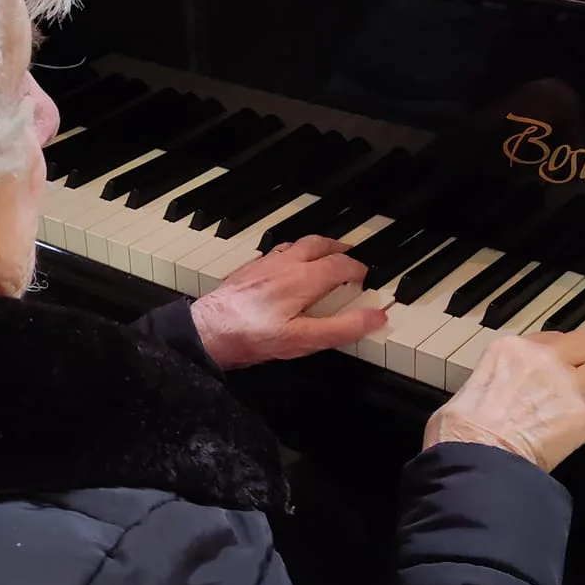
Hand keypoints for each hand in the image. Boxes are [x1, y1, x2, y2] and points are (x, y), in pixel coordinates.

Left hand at [190, 236, 388, 369]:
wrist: (209, 332)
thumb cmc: (254, 337)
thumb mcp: (306, 339)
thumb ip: (343, 327)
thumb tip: (376, 316)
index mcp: (304, 279)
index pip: (341, 264)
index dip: (358, 270)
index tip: (366, 278)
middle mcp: (285, 265)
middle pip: (318, 245)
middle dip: (338, 248)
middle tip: (349, 255)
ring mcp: (264, 265)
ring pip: (295, 244)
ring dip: (314, 247)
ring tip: (323, 254)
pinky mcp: (248, 271)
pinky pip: (275, 252)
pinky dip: (290, 252)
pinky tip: (285, 263)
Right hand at [424, 330, 584, 472]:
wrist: (475, 451)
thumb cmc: (459, 428)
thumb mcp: (470, 387)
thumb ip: (491, 384)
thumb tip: (489, 399)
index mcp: (511, 349)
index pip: (550, 337)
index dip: (568, 344)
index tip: (575, 349)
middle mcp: (544, 360)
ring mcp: (567, 387)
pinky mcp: (582, 418)